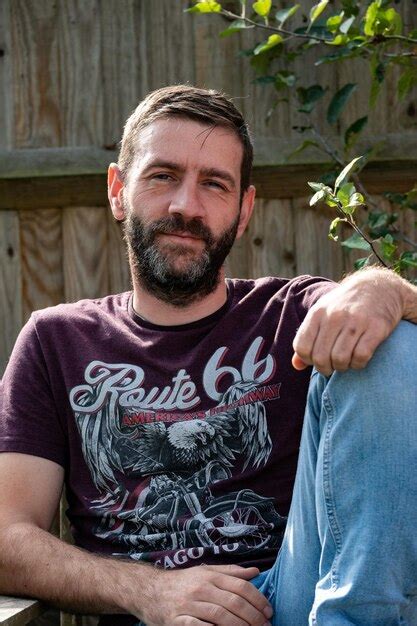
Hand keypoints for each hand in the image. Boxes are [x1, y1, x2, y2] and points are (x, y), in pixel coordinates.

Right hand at [141, 564, 272, 625]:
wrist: (149, 591)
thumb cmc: (183, 583)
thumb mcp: (205, 572)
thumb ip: (231, 573)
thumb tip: (256, 573)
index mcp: (210, 575)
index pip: (241, 586)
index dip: (258, 599)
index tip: (269, 611)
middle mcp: (201, 587)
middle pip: (234, 603)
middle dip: (254, 617)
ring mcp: (189, 605)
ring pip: (221, 617)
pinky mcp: (178, 621)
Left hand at [292, 268, 413, 375]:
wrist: (379, 287)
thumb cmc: (346, 306)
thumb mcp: (322, 315)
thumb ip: (307, 338)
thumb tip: (296, 365)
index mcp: (317, 313)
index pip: (302, 347)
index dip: (308, 360)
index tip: (317, 359)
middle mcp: (335, 316)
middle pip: (320, 357)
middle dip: (325, 368)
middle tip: (332, 366)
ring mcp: (356, 321)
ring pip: (340, 359)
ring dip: (342, 367)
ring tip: (346, 362)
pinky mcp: (376, 327)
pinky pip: (361, 356)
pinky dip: (358, 364)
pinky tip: (359, 359)